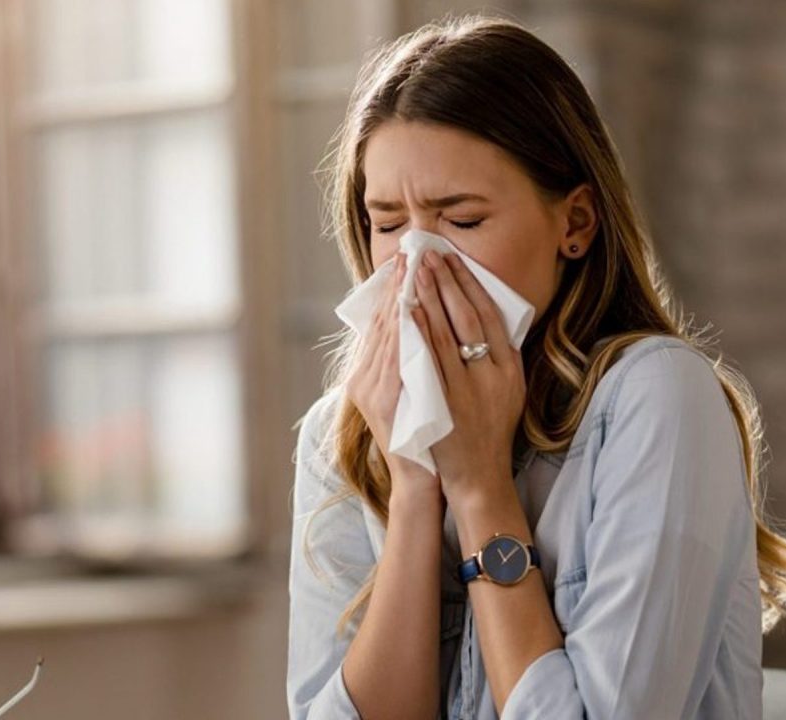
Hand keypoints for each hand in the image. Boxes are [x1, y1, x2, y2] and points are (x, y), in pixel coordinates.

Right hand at [346, 252, 442, 500]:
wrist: (420, 477)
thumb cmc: (422, 434)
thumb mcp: (409, 392)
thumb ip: (407, 361)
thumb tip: (417, 323)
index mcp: (367, 374)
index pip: (381, 322)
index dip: (394, 289)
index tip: (407, 260)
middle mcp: (363, 380)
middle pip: (382, 323)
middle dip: (398, 286)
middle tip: (412, 252)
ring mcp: (372, 392)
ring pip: (388, 336)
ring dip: (402, 300)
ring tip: (415, 270)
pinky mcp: (385, 403)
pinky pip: (397, 360)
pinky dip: (405, 332)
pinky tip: (414, 310)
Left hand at [408, 250, 525, 500]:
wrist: (480, 476)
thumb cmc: (489, 430)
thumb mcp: (507, 389)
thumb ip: (497, 356)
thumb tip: (481, 316)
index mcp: (511, 367)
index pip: (489, 313)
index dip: (469, 283)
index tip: (452, 258)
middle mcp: (494, 374)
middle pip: (468, 315)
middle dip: (446, 281)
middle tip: (429, 253)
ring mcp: (470, 388)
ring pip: (448, 333)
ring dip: (429, 298)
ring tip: (415, 271)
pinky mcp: (446, 402)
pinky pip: (430, 360)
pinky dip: (420, 332)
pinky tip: (409, 311)